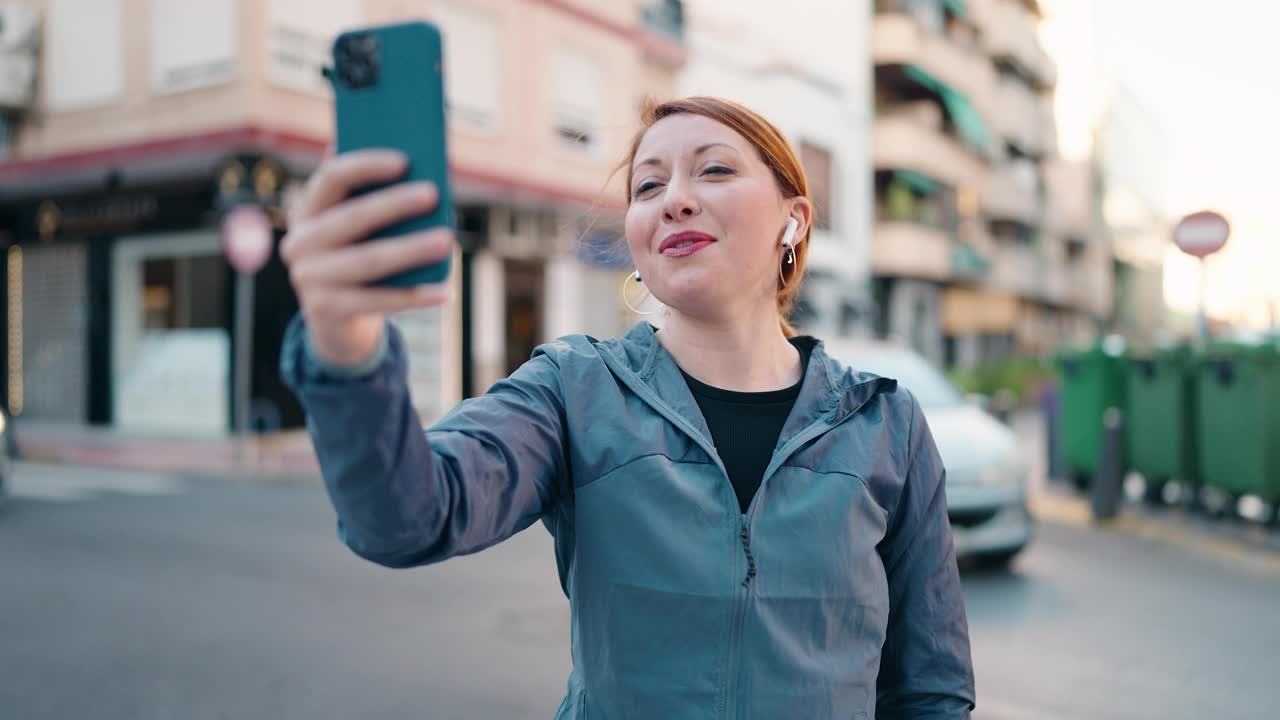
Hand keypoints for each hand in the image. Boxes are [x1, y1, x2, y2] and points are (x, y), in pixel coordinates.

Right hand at [280, 149, 453, 366]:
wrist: (335, 318)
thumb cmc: (357, 254)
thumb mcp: (357, 226)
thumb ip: (374, 197)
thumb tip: (416, 167)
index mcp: (307, 210)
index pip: (331, 178)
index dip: (365, 166)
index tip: (405, 160)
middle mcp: (300, 242)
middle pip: (352, 218)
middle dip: (395, 204)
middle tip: (434, 194)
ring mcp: (309, 278)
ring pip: (368, 261)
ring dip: (411, 250)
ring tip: (447, 240)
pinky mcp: (326, 310)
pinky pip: (377, 301)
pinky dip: (413, 297)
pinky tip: (443, 291)